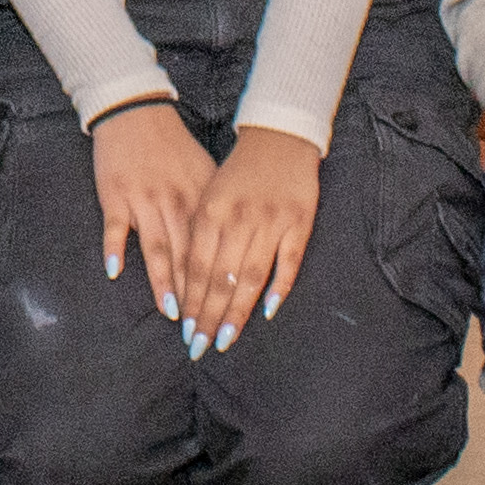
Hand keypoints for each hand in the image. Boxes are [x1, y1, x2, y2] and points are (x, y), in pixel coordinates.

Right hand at [92, 101, 216, 324]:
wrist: (137, 114)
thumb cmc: (176, 149)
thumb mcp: (207, 176)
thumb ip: (218, 214)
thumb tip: (234, 251)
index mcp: (203, 202)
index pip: (214, 253)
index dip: (219, 287)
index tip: (223, 317)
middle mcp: (176, 204)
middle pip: (188, 259)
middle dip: (195, 298)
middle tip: (199, 330)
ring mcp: (144, 201)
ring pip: (157, 248)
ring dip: (164, 282)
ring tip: (170, 313)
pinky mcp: (116, 196)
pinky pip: (115, 227)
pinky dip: (114, 249)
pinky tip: (115, 272)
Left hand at [189, 129, 325, 352]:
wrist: (278, 136)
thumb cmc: (237, 172)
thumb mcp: (208, 194)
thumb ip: (199, 235)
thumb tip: (184, 281)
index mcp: (211, 211)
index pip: (197, 266)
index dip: (190, 300)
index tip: (184, 329)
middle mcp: (239, 218)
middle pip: (220, 277)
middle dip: (208, 316)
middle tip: (199, 347)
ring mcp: (271, 221)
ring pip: (251, 276)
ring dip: (237, 312)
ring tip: (225, 339)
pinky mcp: (300, 221)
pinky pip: (289, 261)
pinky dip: (279, 287)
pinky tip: (267, 311)